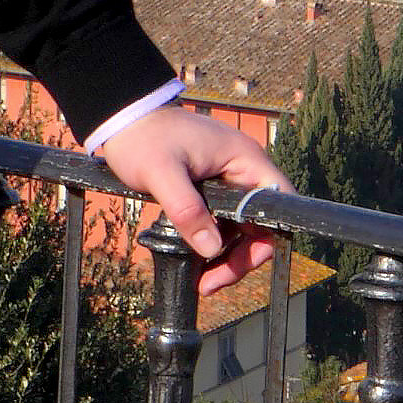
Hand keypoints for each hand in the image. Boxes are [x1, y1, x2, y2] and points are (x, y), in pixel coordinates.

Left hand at [98, 105, 286, 294]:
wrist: (124, 119)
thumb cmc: (144, 138)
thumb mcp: (161, 173)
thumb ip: (187, 209)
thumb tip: (210, 248)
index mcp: (245, 159)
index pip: (278, 202)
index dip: (268, 237)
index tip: (239, 263)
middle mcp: (244, 170)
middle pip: (262, 223)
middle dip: (241, 257)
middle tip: (210, 283)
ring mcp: (229, 180)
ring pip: (243, 228)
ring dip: (227, 256)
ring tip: (201, 280)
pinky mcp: (213, 189)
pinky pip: (224, 223)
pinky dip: (213, 244)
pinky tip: (195, 261)